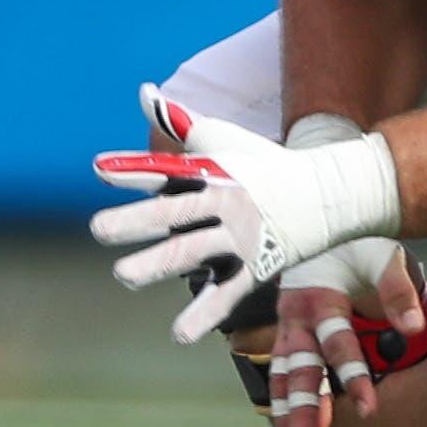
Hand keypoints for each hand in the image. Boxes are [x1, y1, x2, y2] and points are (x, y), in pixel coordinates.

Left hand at [91, 85, 399, 342]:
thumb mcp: (222, 139)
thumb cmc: (263, 163)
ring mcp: (238, 237)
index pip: (165, 169)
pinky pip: (226, 294)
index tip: (99, 170)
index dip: (133, 169)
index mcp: (209, 171)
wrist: (327, 194)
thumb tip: (143, 92)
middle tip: (99, 230)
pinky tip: (180, 334)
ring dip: (159, 263)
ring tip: (124, 276)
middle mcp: (222, 202)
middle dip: (138, 219)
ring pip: (193, 252)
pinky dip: (204, 314)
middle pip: (175, 210)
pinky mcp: (255, 267)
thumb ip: (179, 122)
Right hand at [272, 246, 426, 426]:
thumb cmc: (361, 244)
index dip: (353, 376)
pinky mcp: (288, 338)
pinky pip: (280, 374)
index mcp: (320, 298)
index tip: (368, 411)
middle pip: (300, 369)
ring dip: (286, 413)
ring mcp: (289, 330)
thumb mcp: (384, 256)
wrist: (328, 228)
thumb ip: (398, 291)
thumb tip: (415, 327)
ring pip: (284, 376)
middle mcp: (298, 319)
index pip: (338, 345)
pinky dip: (281, 403)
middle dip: (303, 407)